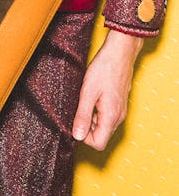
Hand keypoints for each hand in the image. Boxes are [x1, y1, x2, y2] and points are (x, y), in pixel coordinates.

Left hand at [72, 30, 143, 149]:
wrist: (120, 52)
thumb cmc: (104, 69)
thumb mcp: (88, 92)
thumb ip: (83, 115)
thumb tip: (77, 136)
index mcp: (111, 117)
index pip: (98, 143)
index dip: (83, 137)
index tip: (75, 120)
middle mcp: (118, 117)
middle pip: (100, 136)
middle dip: (87, 127)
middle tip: (78, 108)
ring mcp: (120, 111)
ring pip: (103, 126)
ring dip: (91, 118)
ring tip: (85, 99)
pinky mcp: (119, 104)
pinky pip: (106, 116)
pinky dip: (96, 111)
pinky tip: (91, 96)